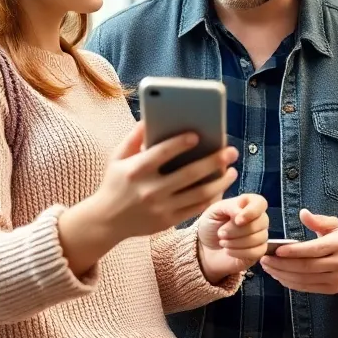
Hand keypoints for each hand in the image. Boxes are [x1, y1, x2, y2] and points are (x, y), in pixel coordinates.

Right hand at [60, 121, 238, 275]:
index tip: (198, 134)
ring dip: (220, 181)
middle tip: (231, 151)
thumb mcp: (117, 157)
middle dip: (214, 161)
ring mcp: (160, 208)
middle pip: (189, 174)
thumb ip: (134, 137)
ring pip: (198, 194)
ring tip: (232, 170)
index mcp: (136, 170)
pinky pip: (195, 209)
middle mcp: (150, 190)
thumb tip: (151, 116)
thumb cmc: (114, 183)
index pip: (162, 153)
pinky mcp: (167, 221)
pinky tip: (221, 187)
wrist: (105, 222)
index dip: (180, 143)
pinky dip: (211, 197)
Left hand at [197, 194, 269, 282]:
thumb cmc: (210, 225)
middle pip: (261, 222)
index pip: (261, 203)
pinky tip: (228, 251)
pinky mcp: (258, 252)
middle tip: (221, 233)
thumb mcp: (215, 210)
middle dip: (237, 230)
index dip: (252, 211)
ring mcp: (260, 236)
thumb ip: (230, 206)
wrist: (203, 248)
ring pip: (259, 238)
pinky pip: (257, 252)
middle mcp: (258, 219)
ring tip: (222, 242)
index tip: (237, 220)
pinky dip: (240, 252)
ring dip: (237, 242)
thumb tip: (241, 213)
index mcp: (249, 204)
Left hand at [259, 209, 337, 294]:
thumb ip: (318, 220)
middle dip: (282, 264)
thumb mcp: (335, 225)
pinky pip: (308, 288)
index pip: (313, 250)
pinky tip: (280, 277)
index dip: (294, 251)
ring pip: (305, 280)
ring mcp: (336, 279)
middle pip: (306, 267)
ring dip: (283, 275)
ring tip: (268, 268)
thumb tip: (302, 213)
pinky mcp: (332, 289)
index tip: (277, 250)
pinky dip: (291, 284)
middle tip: (265, 259)